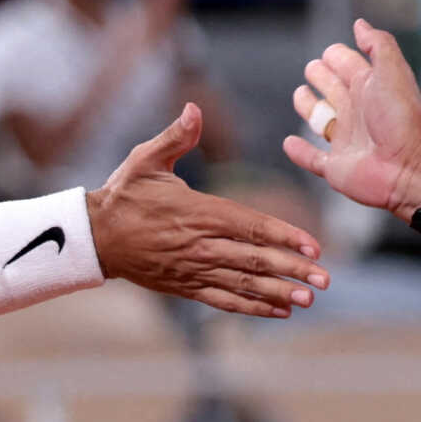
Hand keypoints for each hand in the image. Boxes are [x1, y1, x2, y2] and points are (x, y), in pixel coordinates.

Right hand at [92, 103, 326, 316]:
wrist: (95, 236)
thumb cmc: (124, 194)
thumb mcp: (146, 159)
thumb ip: (176, 136)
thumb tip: (194, 109)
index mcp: (198, 212)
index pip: (251, 226)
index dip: (285, 237)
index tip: (314, 247)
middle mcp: (201, 245)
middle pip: (255, 260)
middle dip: (293, 270)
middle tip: (325, 280)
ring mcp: (194, 270)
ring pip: (244, 284)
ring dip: (279, 293)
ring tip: (308, 299)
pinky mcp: (186, 287)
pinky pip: (225, 301)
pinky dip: (253, 308)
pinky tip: (279, 312)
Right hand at [283, 19, 420, 219]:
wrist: (409, 167)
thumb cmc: (400, 117)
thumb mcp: (391, 71)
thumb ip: (377, 44)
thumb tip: (359, 23)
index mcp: (369, 88)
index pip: (347, 65)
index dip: (337, 56)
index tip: (330, 52)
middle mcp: (356, 112)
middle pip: (332, 88)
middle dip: (321, 76)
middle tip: (313, 68)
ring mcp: (346, 141)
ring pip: (321, 120)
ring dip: (309, 107)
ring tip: (300, 95)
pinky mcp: (336, 168)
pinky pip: (313, 159)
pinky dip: (300, 152)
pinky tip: (289, 143)